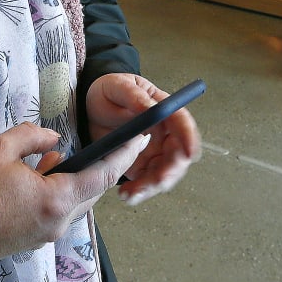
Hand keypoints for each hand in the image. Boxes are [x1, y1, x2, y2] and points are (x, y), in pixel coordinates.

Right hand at [0, 121, 146, 280]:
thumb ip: (33, 137)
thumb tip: (55, 140)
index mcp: (55, 200)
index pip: (103, 175)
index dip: (124, 154)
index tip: (140, 137)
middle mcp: (57, 222)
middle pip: (92, 191)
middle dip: (101, 166)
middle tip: (105, 141)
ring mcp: (45, 235)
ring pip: (75, 202)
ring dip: (75, 178)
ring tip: (54, 155)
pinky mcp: (32, 239)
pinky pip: (58, 211)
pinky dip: (58, 191)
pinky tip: (40, 174)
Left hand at [86, 73, 199, 205]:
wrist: (92, 108)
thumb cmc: (110, 92)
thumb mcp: (118, 87)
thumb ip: (134, 96)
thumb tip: (151, 109)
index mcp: (163, 110)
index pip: (183, 123)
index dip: (189, 138)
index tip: (189, 153)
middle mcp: (164, 133)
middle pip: (179, 155)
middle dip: (170, 171)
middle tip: (155, 181)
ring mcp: (155, 152)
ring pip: (165, 174)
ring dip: (152, 187)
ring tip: (131, 193)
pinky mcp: (142, 166)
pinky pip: (147, 183)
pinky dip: (140, 192)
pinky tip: (126, 195)